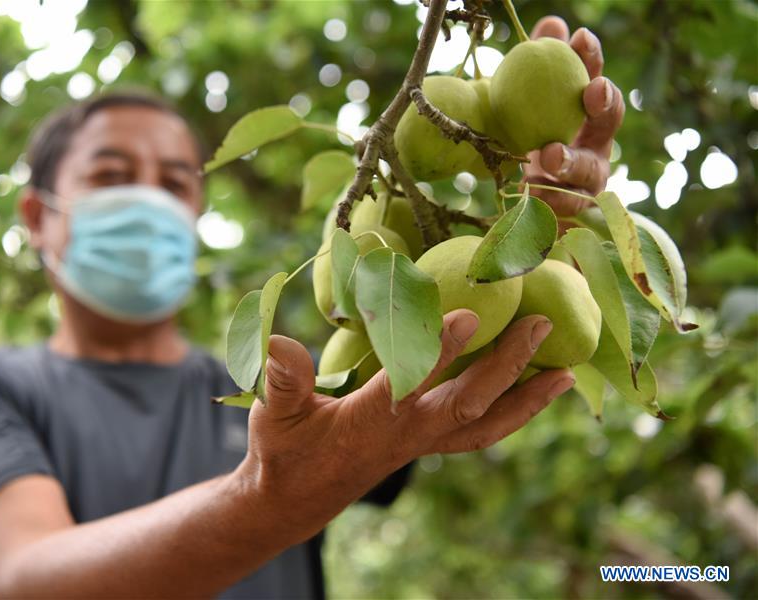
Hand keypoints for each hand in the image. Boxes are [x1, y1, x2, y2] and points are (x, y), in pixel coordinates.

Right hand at [236, 310, 574, 534]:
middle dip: (505, 366)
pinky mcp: (427, 444)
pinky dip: (512, 412)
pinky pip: (479, 430)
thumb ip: (283, 379)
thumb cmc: (284, 452)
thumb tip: (279, 340)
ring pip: (485, 425)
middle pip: (466, 405)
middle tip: (540, 326)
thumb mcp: (275, 415)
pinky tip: (533, 391)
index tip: (469, 314)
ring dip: (526, 399)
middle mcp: (406, 436)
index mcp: (369, 424)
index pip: (408, 386)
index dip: (438, 352)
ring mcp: (422, 444)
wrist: (294, 500)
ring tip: (565, 374)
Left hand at [522, 17, 625, 215]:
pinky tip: (527, 191)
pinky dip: (548, 200)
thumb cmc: (531, 144)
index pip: (596, 83)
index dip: (593, 61)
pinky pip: (563, 208)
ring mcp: (587, 183)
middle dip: (605, 103)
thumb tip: (552, 24)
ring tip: (551, 154)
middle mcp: (596, 147)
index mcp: (588, 118)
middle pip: (610, 122)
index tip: (580, 40)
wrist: (525, 204)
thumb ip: (541, 67)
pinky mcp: (570, 214)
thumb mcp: (530, 104)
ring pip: (588, 172)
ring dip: (571, 160)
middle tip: (590, 92)